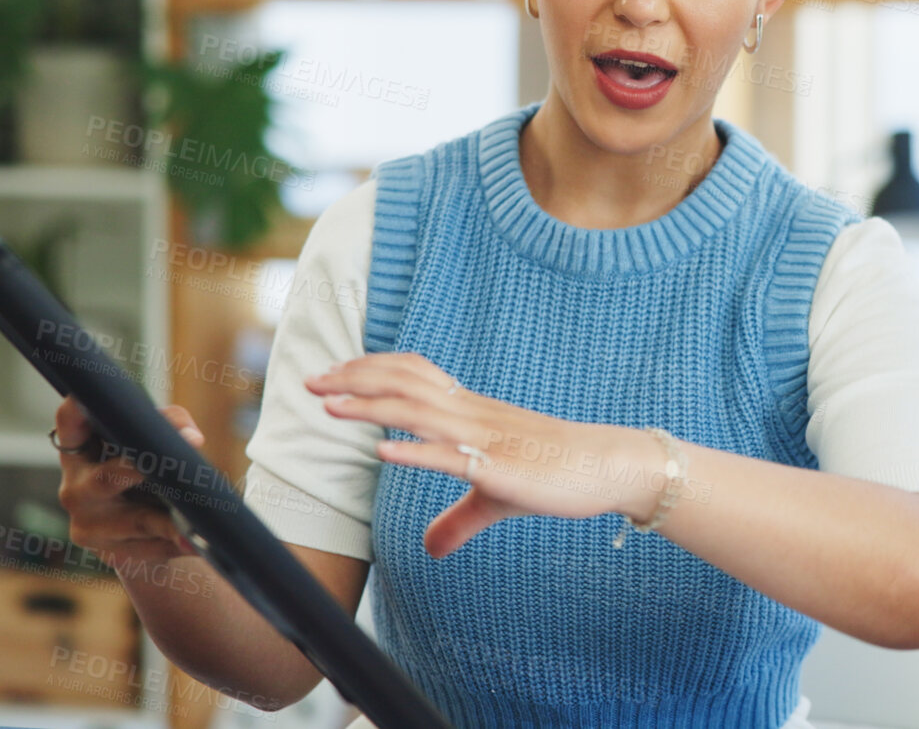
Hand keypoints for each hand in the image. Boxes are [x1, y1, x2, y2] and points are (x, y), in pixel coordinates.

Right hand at [53, 395, 204, 570]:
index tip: (101, 399)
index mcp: (80, 447)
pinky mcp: (106, 551)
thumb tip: (192, 439)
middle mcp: (74, 485)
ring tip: (199, 519)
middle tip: (172, 466)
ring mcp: (87, 522)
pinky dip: (175, 542)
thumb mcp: (153, 441)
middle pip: (107, 479)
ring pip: (137, 520)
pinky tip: (194, 541)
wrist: (138, 533)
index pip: (69, 420)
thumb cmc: (145, 470)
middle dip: (142, 473)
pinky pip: (149, 546)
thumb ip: (172, 423)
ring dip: (171, 520)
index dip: (80, 407)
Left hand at [305, 354, 661, 557]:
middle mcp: (472, 414)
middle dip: (355, 380)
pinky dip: (415, 450)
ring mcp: (485, 438)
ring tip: (330, 407)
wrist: (606, 465)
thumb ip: (459, 518)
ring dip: (371, 407)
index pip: (413, 374)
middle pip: (405, 383)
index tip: (333, 376)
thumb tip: (431, 548)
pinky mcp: (499, 466)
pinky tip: (383, 451)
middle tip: (312, 383)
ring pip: (419, 412)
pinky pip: (451, 455)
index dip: (370, 370)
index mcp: (471, 410)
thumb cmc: (555, 475)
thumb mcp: (496, 497)